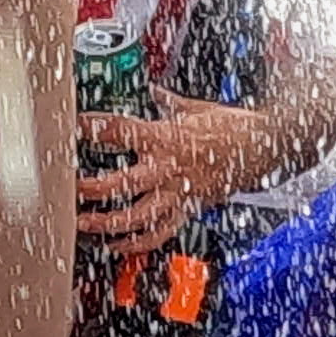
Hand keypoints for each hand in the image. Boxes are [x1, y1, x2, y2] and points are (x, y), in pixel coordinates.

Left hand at [75, 98, 270, 259]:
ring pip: (135, 217)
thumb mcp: (197, 108)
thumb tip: (155, 91)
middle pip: (119, 184)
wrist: (266, 148)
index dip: (91, 128)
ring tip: (84, 224)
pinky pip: (158, 234)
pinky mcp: (187, 210)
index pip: (118, 131)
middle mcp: (167, 169)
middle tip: (69, 189)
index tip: (70, 127)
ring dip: (106, 224)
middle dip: (90, 189)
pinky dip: (136, 244)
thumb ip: (170, 102)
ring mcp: (177, 194)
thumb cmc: (233, 128)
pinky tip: (116, 245)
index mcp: (165, 137)